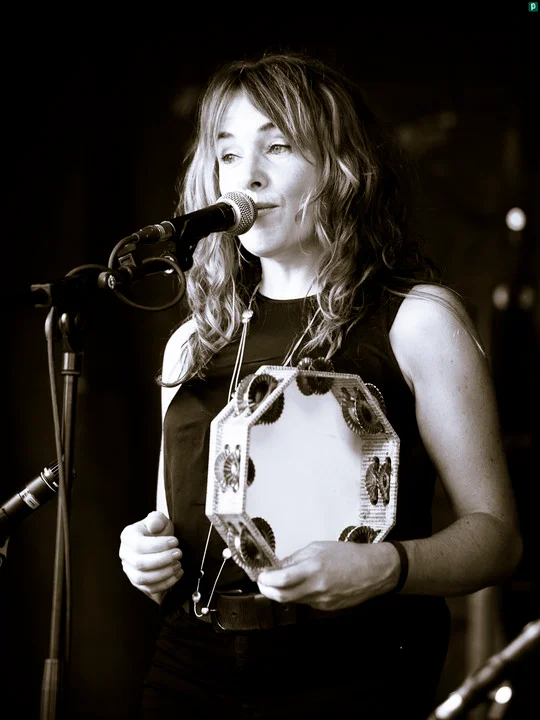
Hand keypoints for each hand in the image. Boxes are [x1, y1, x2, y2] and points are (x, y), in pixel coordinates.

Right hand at [119, 510, 182, 602]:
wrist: (161, 541)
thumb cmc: (158, 530)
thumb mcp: (159, 520)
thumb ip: (157, 519)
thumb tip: (153, 526)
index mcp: (128, 537)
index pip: (139, 544)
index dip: (158, 545)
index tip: (175, 542)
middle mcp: (125, 555)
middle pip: (140, 563)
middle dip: (163, 560)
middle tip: (178, 554)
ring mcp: (130, 570)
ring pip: (143, 578)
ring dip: (164, 573)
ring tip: (178, 564)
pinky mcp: (138, 582)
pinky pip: (150, 588)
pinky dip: (166, 583)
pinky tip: (177, 574)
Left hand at [257, 541, 398, 610]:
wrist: (373, 571)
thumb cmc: (348, 555)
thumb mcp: (318, 548)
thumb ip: (296, 558)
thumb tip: (278, 565)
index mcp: (313, 568)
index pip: (281, 579)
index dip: (265, 580)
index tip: (260, 575)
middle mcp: (316, 587)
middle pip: (281, 596)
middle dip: (267, 591)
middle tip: (263, 582)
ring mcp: (321, 600)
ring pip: (293, 600)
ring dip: (282, 592)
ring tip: (281, 581)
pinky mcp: (326, 608)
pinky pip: (306, 602)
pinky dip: (300, 594)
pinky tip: (304, 585)